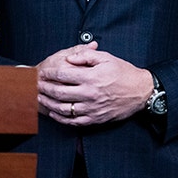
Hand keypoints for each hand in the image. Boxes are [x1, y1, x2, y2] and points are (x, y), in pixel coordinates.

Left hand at [36, 42, 152, 125]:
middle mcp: (90, 94)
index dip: (49, 73)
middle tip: (35, 85)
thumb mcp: (107, 58)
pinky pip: (74, 121)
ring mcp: (92, 108)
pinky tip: (54, 113)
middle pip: (59, 92)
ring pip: (64, 108)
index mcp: (92, 77)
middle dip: (44, 88)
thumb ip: (86, 55)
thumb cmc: (124, 73)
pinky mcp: (96, 119)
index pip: (63, 74)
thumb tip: (69, 58)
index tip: (42, 72)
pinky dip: (61, 118)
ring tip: (40, 98)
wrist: (141, 92)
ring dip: (48, 104)